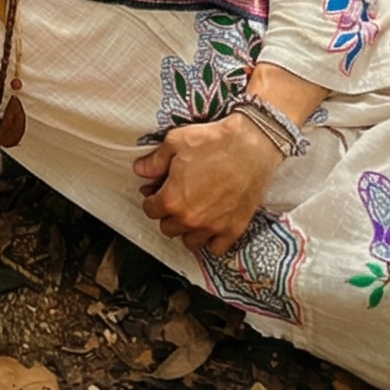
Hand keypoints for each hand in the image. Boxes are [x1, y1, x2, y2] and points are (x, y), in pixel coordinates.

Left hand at [133, 114, 280, 252]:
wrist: (249, 146)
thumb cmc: (212, 142)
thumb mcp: (175, 143)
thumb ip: (154, 161)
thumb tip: (140, 170)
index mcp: (173, 199)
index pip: (150, 211)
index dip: (151, 199)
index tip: (156, 191)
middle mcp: (191, 219)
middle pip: (168, 228)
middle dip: (167, 214)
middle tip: (175, 198)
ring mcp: (213, 227)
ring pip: (190, 242)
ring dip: (187, 230)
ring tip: (192, 213)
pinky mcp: (234, 229)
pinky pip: (216, 248)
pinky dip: (211, 240)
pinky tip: (211, 224)